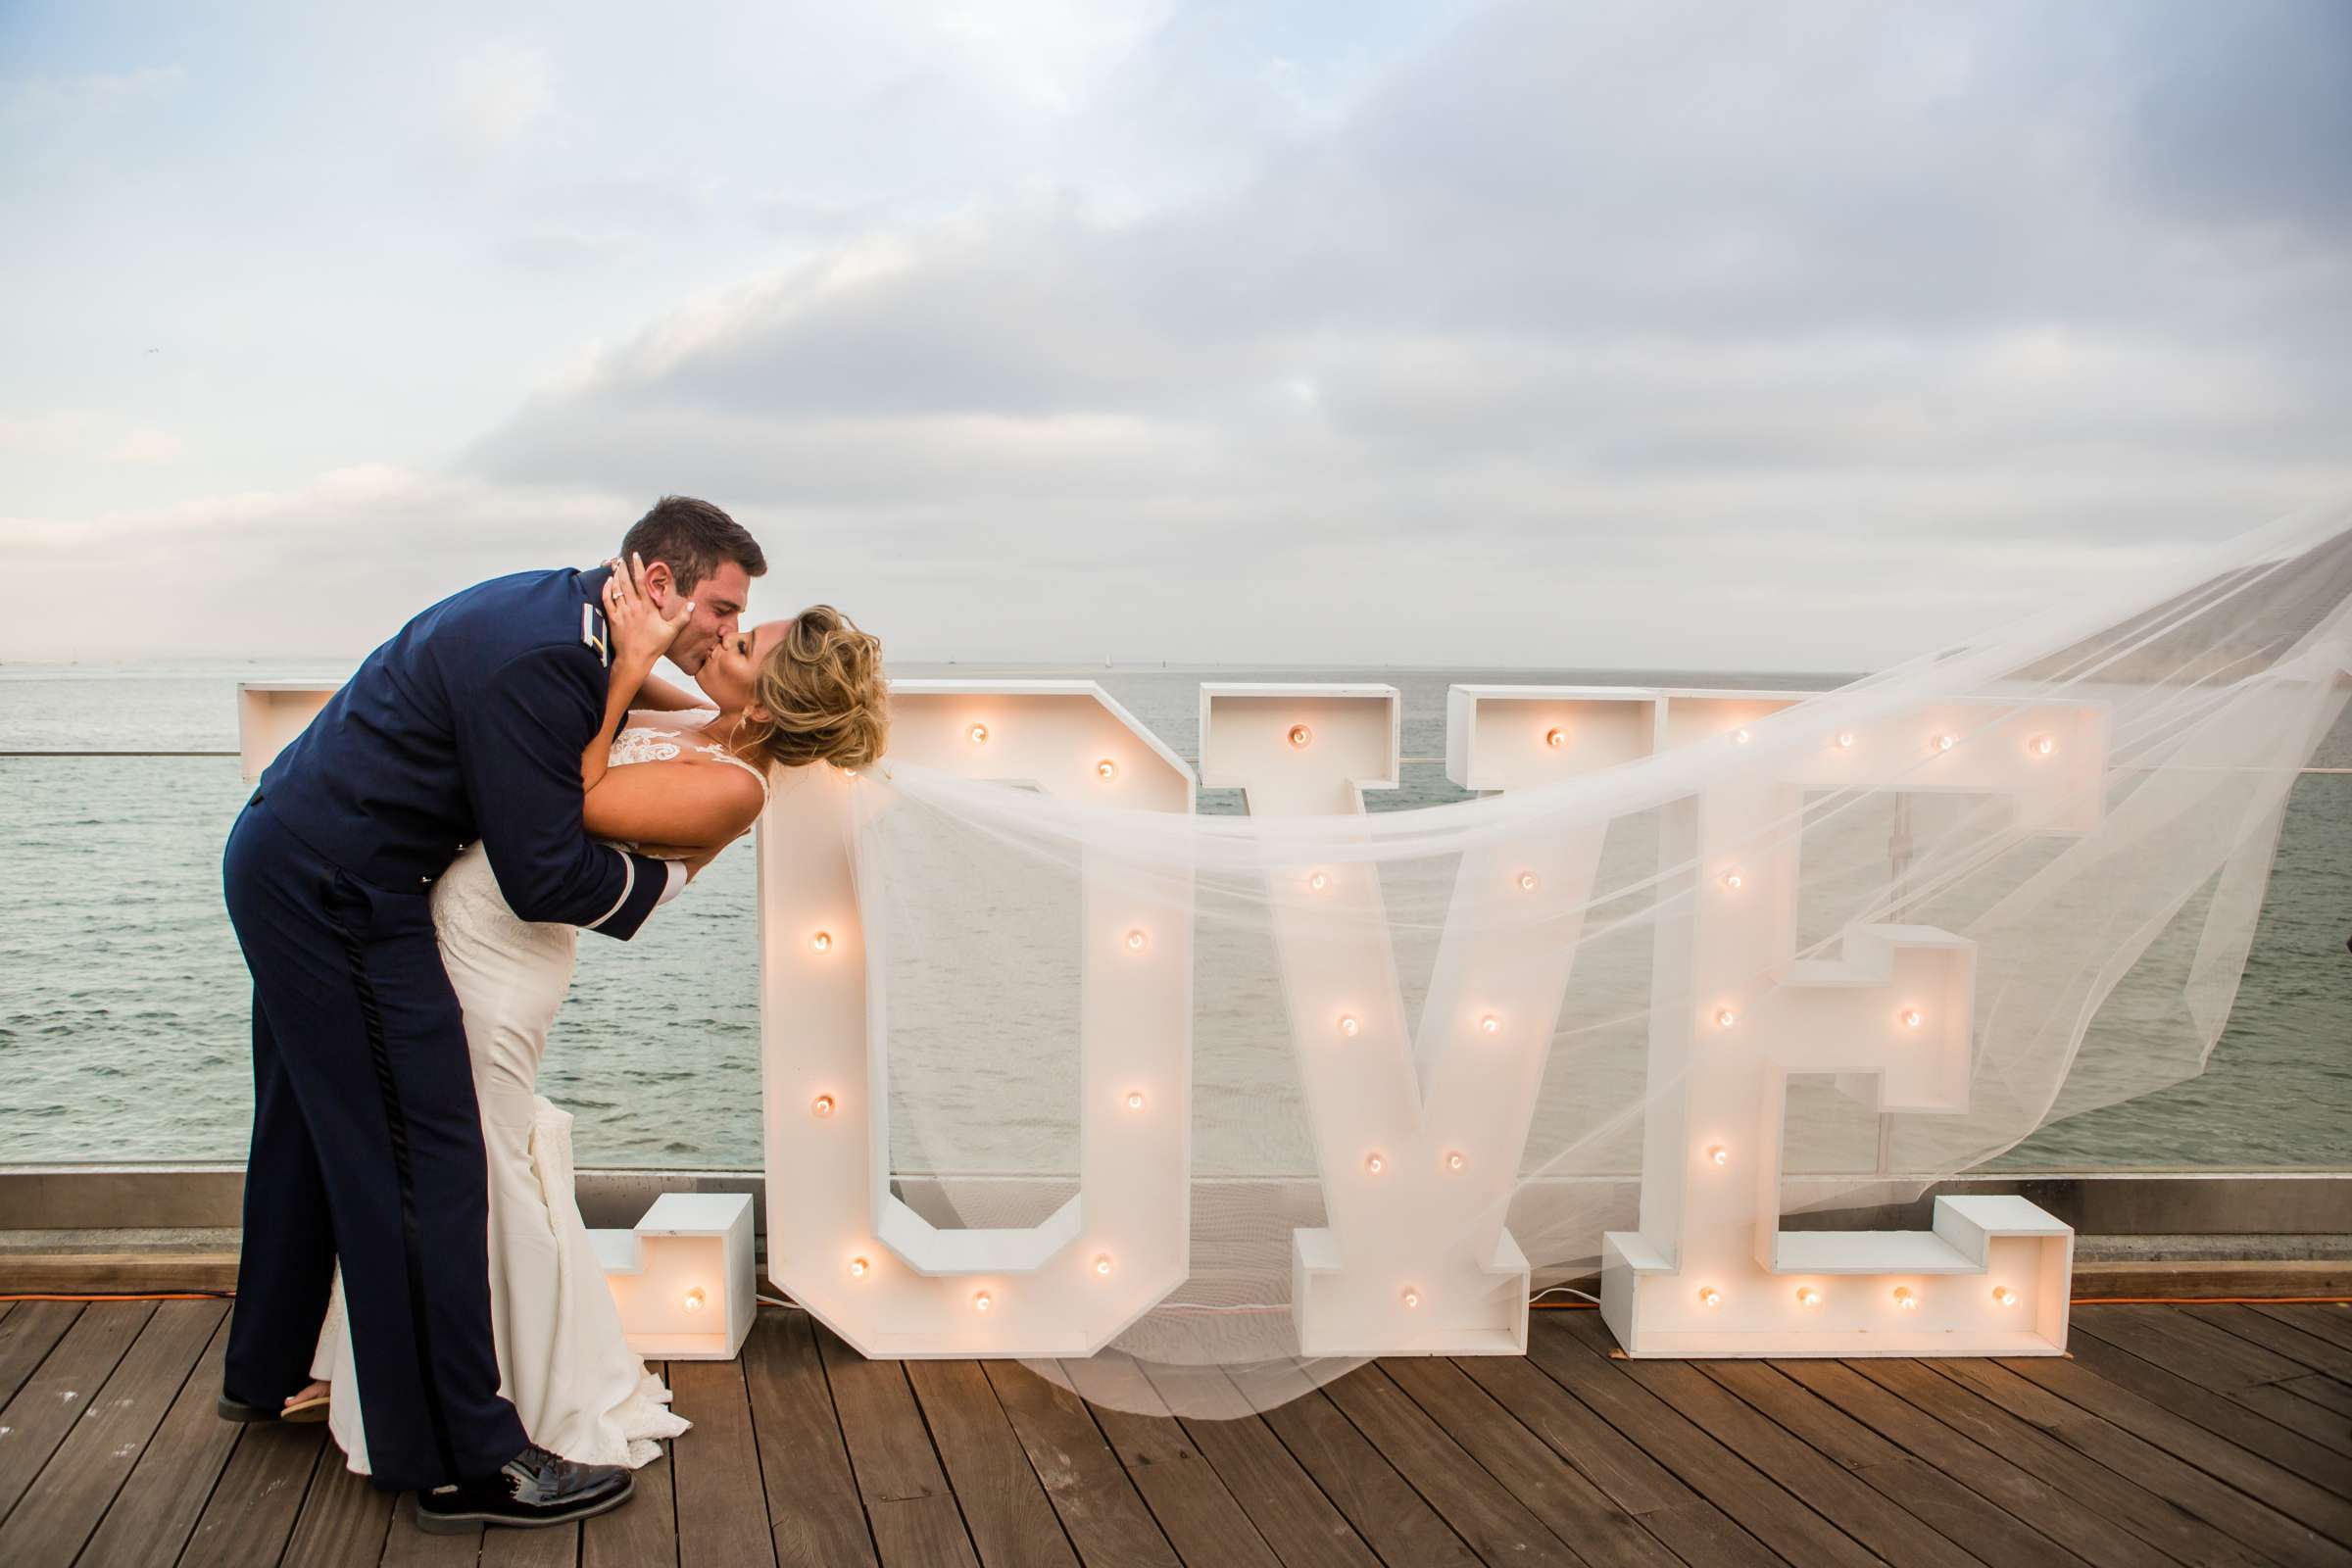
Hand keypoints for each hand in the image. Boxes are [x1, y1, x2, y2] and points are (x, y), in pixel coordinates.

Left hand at [602, 552, 691, 669]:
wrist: (635, 659)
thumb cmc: (654, 646)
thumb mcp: (672, 632)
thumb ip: (683, 617)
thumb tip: (692, 604)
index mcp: (647, 607)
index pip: (642, 582)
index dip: (639, 567)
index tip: (636, 555)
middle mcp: (633, 607)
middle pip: (626, 582)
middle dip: (623, 568)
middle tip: (621, 557)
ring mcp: (622, 612)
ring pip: (616, 589)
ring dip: (615, 576)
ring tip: (615, 566)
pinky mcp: (613, 619)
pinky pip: (607, 600)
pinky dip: (607, 589)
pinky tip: (608, 582)